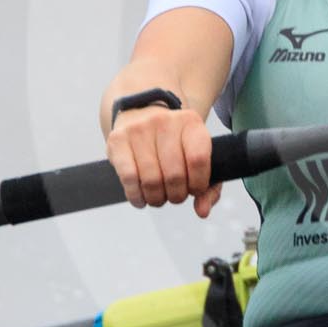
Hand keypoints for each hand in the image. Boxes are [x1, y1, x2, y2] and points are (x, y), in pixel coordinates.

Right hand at [106, 105, 220, 215]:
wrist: (141, 114)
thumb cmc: (174, 144)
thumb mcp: (198, 157)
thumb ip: (209, 187)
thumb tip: (202, 211)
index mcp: (191, 122)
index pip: (198, 160)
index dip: (198, 183)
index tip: (195, 189)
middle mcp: (165, 122)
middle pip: (174, 174)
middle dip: (177, 195)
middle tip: (175, 196)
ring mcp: (139, 129)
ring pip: (151, 180)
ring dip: (157, 198)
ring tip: (159, 197)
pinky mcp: (118, 140)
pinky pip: (128, 178)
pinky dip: (136, 196)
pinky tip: (141, 199)